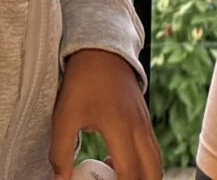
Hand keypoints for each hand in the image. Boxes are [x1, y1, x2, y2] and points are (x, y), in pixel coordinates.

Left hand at [50, 46, 159, 179]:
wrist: (102, 49)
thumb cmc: (83, 80)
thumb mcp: (64, 116)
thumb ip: (61, 152)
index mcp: (122, 129)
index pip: (130, 175)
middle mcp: (140, 129)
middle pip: (153, 174)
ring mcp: (145, 124)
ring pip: (155, 162)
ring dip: (140, 175)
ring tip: (112, 174)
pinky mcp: (144, 119)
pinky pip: (151, 150)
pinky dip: (140, 163)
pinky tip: (114, 160)